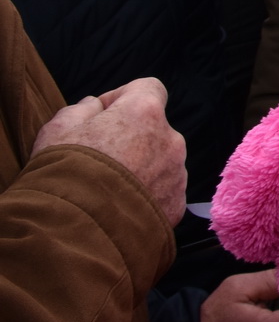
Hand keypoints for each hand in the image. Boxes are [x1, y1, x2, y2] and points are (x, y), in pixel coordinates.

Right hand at [33, 78, 185, 225]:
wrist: (75, 233)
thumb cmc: (63, 174)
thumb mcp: (57, 130)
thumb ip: (81, 109)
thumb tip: (94, 105)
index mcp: (144, 112)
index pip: (148, 88)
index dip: (122, 97)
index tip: (101, 114)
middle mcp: (171, 139)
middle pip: (153, 129)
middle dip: (130, 138)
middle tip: (98, 159)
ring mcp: (177, 175)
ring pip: (160, 162)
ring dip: (139, 168)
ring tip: (105, 189)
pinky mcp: (176, 205)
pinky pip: (162, 193)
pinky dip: (145, 196)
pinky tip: (117, 209)